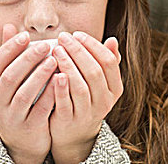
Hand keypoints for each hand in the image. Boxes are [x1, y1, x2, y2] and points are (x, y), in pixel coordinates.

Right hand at [0, 24, 57, 163]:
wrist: (22, 139)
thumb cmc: (17, 100)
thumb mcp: (8, 79)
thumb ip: (8, 54)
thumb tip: (8, 26)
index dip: (10, 48)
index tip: (26, 35)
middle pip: (9, 77)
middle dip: (28, 59)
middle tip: (45, 45)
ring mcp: (11, 117)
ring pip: (24, 93)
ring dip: (40, 75)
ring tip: (54, 60)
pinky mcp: (28, 127)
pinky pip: (40, 109)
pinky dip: (50, 93)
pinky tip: (60, 79)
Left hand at [49, 31, 122, 163]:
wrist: (73, 133)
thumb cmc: (85, 98)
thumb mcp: (100, 82)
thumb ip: (106, 62)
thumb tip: (113, 39)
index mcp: (115, 88)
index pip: (108, 61)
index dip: (92, 45)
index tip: (77, 34)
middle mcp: (104, 102)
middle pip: (94, 72)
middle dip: (77, 51)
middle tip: (63, 37)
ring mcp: (87, 113)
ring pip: (80, 86)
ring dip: (68, 65)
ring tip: (56, 50)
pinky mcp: (69, 121)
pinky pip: (65, 103)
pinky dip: (60, 87)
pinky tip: (53, 73)